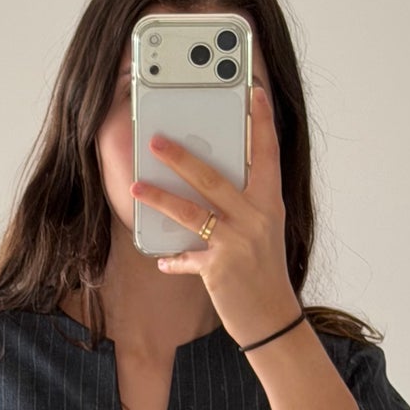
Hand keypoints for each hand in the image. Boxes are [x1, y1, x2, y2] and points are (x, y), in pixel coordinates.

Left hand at [131, 84, 300, 343]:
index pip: (268, 154)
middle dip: (181, 157)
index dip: (261, 122)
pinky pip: (186, 258)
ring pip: (191, 213)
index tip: (253, 92)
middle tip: (155, 140)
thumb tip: (208, 184)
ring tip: (136, 188)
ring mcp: (237, 242)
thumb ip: (243, 206)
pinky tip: (163, 261)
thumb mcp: (263, 231)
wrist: (273, 317)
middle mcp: (256, 217)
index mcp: (269, 203)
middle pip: (213, 178)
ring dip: (160, 199)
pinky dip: (173, 260)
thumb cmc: (265, 271)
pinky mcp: (219, 268)